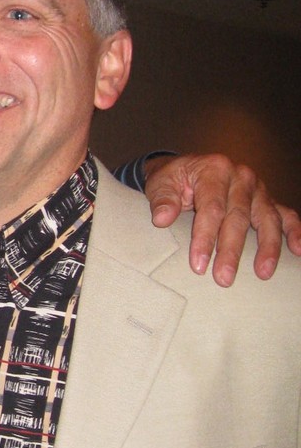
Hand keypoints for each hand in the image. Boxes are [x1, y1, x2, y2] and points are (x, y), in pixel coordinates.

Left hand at [144, 153, 300, 285]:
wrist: (187, 169)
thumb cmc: (174, 179)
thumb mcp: (161, 183)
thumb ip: (162, 199)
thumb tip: (162, 219)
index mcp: (215, 169)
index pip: (212, 208)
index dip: (205, 237)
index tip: (198, 265)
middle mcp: (240, 177)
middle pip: (238, 218)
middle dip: (231, 250)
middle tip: (223, 278)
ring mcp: (257, 189)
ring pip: (267, 219)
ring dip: (267, 248)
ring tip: (263, 273)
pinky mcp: (267, 199)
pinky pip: (285, 215)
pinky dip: (295, 232)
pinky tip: (298, 250)